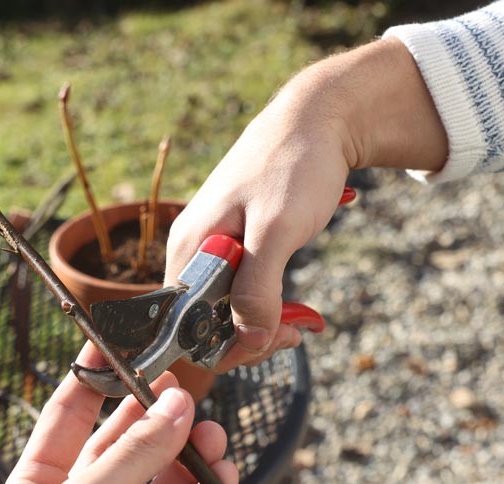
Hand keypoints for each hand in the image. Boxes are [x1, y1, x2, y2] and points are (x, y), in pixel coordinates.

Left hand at [0, 342, 238, 483]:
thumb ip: (135, 450)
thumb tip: (175, 403)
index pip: (65, 421)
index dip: (91, 382)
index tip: (117, 346)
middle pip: (122, 453)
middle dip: (155, 423)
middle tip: (187, 393)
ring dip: (188, 460)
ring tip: (214, 436)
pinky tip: (222, 475)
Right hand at [165, 38, 446, 371]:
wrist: (318, 119)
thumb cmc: (295, 166)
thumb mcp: (277, 231)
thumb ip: (258, 288)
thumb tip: (248, 340)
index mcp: (189, 247)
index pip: (185, 325)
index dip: (226, 345)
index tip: (272, 338)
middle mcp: (192, 250)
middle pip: (206, 322)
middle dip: (250, 335)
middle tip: (295, 331)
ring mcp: (214, 247)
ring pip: (228, 309)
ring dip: (265, 322)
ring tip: (302, 321)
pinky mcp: (237, 244)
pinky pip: (243, 290)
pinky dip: (270, 304)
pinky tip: (298, 310)